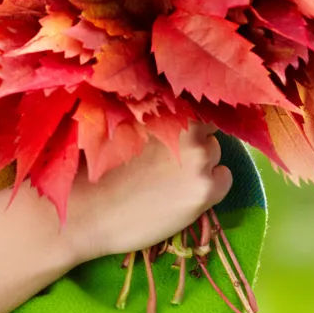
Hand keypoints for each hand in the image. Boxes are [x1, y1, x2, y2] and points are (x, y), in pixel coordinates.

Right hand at [61, 121, 231, 261]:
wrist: (89, 211)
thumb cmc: (98, 168)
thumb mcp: (125, 127)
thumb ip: (154, 117)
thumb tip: (172, 110)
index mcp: (168, 110)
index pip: (199, 102)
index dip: (194, 114)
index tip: (186, 125)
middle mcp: (189, 129)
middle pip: (209, 129)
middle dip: (196, 140)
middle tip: (172, 158)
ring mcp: (200, 159)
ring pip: (216, 153)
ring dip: (203, 162)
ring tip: (173, 178)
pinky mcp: (206, 190)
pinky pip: (224, 178)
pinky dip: (212, 184)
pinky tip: (186, 192)